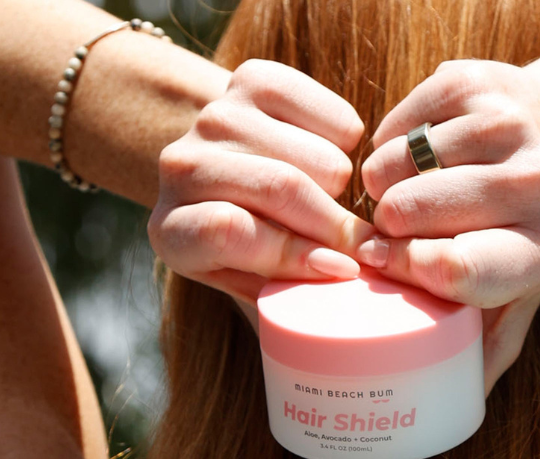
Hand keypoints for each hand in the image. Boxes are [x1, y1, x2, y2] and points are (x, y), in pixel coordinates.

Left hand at [149, 59, 376, 305]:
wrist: (227, 170)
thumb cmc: (253, 249)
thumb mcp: (257, 287)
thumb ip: (289, 297)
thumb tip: (348, 286)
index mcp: (172, 232)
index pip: (229, 231)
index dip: (292, 253)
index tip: (341, 271)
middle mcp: (181, 167)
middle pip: (280, 187)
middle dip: (336, 224)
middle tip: (367, 247)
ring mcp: (215, 117)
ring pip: (318, 156)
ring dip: (342, 186)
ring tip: (333, 201)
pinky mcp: (252, 80)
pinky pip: (335, 118)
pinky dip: (349, 144)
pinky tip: (331, 158)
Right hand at [358, 59, 539, 394]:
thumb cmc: (529, 229)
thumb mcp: (523, 289)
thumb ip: (489, 344)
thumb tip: (456, 407)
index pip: (457, 268)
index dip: (407, 270)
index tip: (385, 266)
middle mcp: (537, 183)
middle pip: (416, 213)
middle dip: (385, 227)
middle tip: (385, 234)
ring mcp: (507, 123)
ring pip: (397, 163)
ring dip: (380, 184)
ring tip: (394, 195)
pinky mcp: (474, 80)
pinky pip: (396, 122)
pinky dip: (388, 143)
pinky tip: (408, 157)